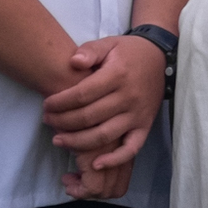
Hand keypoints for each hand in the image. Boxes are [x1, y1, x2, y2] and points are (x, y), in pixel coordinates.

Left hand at [46, 35, 164, 193]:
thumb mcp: (108, 43)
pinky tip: (96, 164)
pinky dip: (114, 160)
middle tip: (47, 121)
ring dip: (78, 142)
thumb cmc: (128, 52)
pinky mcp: (145, 126)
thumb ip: (90, 51)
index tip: (47, 105)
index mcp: (117, 75)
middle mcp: (128, 97)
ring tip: (59, 140)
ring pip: (104, 136)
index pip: (82, 94)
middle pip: (89, 117)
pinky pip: (131, 149)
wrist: (159, 58)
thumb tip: (73, 62)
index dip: (60, 102)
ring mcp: (137, 115)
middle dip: (63, 122)